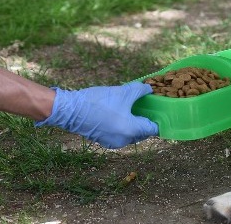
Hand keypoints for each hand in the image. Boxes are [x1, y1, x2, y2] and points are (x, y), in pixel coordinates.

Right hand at [35, 81, 157, 148]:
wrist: (70, 110)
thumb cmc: (98, 101)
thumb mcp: (123, 92)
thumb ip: (140, 90)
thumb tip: (150, 88)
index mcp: (131, 130)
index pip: (153, 129)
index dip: (159, 118)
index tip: (160, 109)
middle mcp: (124, 140)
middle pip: (143, 132)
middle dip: (146, 119)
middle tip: (147, 105)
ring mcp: (113, 142)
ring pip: (131, 133)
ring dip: (134, 122)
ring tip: (133, 107)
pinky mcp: (104, 140)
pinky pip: (120, 134)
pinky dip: (123, 125)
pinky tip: (121, 112)